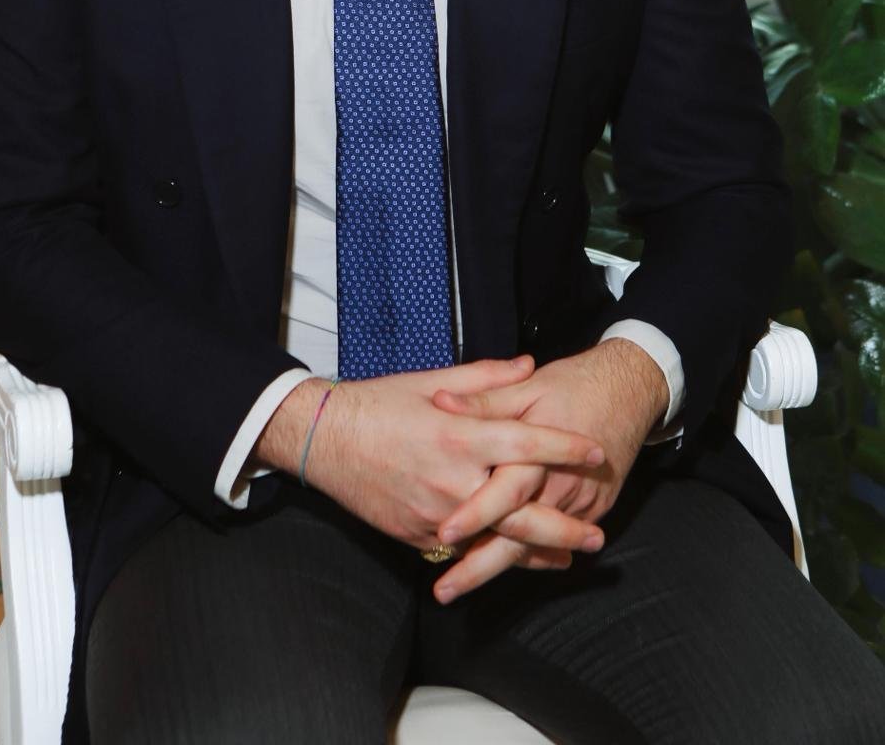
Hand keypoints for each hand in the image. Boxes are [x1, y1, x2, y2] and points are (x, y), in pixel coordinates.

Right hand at [253, 356, 607, 561]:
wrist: (326, 440)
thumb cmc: (379, 403)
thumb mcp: (432, 380)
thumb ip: (486, 378)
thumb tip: (528, 366)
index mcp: (459, 434)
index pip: (527, 444)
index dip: (566, 448)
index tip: (597, 452)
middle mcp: (452, 480)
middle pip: (522, 511)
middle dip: (565, 525)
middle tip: (598, 534)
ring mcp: (436, 514)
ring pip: (497, 540)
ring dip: (538, 552)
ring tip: (570, 556)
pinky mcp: (419, 536)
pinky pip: (464, 549)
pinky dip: (494, 554)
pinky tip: (516, 558)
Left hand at [428, 338, 668, 601]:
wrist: (629, 391)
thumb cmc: (573, 386)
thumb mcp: (526, 387)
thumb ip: (484, 401)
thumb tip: (441, 403)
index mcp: (540, 453)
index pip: (505, 492)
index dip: (475, 514)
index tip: (443, 535)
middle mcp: (561, 486)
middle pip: (519, 537)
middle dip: (480, 567)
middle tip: (443, 591)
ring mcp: (580, 504)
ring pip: (535, 546)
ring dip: (498, 567)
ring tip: (458, 587)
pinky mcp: (592, 511)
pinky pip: (555, 542)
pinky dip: (527, 556)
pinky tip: (494, 568)